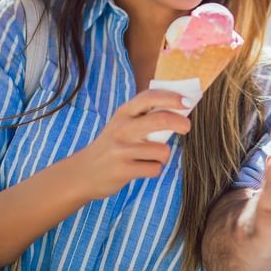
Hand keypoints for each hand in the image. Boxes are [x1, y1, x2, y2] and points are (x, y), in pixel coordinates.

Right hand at [71, 89, 191, 200]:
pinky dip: (154, 169)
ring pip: (162, 150)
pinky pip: (155, 168)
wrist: (83, 173)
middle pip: (160, 120)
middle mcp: (122, 128)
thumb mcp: (122, 124)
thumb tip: (180, 108)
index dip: (171, 98)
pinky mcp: (123, 170)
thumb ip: (144, 116)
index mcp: (123, 113)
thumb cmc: (112, 146)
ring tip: (150, 157)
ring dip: (163, 156)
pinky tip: (141, 168)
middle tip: (186, 127)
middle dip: (180, 122)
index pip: (149, 97)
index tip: (187, 102)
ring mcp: (122, 150)